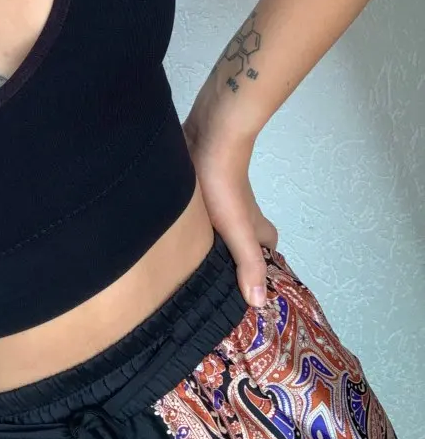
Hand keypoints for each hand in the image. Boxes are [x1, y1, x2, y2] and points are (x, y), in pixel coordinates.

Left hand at [182, 114, 274, 307]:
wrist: (209, 136)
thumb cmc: (223, 185)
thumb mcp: (236, 229)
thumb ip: (248, 262)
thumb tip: (259, 302)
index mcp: (253, 223)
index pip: (266, 249)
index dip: (261, 267)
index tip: (243, 287)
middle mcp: (239, 210)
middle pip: (243, 236)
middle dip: (231, 255)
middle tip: (209, 278)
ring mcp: (218, 195)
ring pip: (219, 222)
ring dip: (210, 238)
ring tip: (189, 261)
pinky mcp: (199, 182)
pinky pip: (200, 208)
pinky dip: (193, 221)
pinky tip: (173, 231)